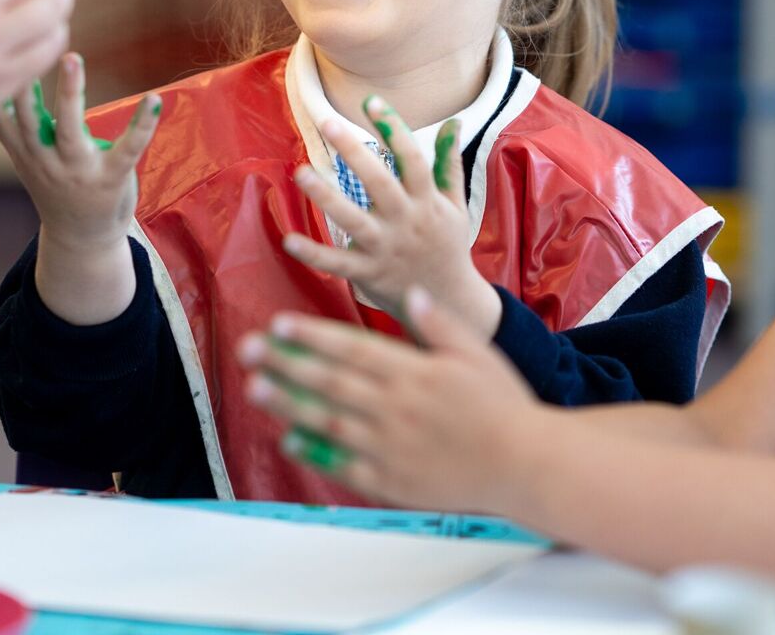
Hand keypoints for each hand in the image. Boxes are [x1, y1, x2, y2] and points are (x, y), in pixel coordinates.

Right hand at [0, 51, 159, 253]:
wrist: (81, 241)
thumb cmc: (57, 189)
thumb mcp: (28, 160)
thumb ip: (16, 127)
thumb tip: (3, 79)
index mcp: (25, 152)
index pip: (1, 118)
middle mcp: (45, 160)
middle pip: (29, 118)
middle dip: (26, 85)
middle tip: (28, 49)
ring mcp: (77, 171)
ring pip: (69, 129)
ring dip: (69, 92)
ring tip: (71, 57)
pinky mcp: (110, 178)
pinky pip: (128, 149)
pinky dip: (142, 124)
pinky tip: (154, 99)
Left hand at [238, 288, 546, 513]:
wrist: (527, 465)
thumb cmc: (505, 405)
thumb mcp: (477, 353)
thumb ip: (439, 323)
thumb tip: (410, 293)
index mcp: (415, 372)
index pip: (351, 346)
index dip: (310, 334)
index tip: (278, 324)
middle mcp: (396, 407)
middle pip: (330, 380)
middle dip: (285, 363)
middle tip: (247, 350)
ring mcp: (391, 446)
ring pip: (329, 420)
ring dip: (289, 403)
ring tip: (255, 388)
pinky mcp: (393, 481)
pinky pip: (345, 465)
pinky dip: (315, 452)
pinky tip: (290, 439)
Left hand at [285, 100, 501, 337]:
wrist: (449, 303)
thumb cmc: (448, 246)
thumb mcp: (456, 205)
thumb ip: (449, 164)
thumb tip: (454, 122)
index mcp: (427, 202)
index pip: (412, 159)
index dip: (393, 129)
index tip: (371, 101)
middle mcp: (406, 222)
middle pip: (380, 183)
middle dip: (354, 152)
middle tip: (328, 122)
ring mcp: (386, 249)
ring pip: (354, 220)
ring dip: (326, 197)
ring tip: (300, 172)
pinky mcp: (368, 274)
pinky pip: (337, 264)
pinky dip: (314, 254)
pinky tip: (288, 239)